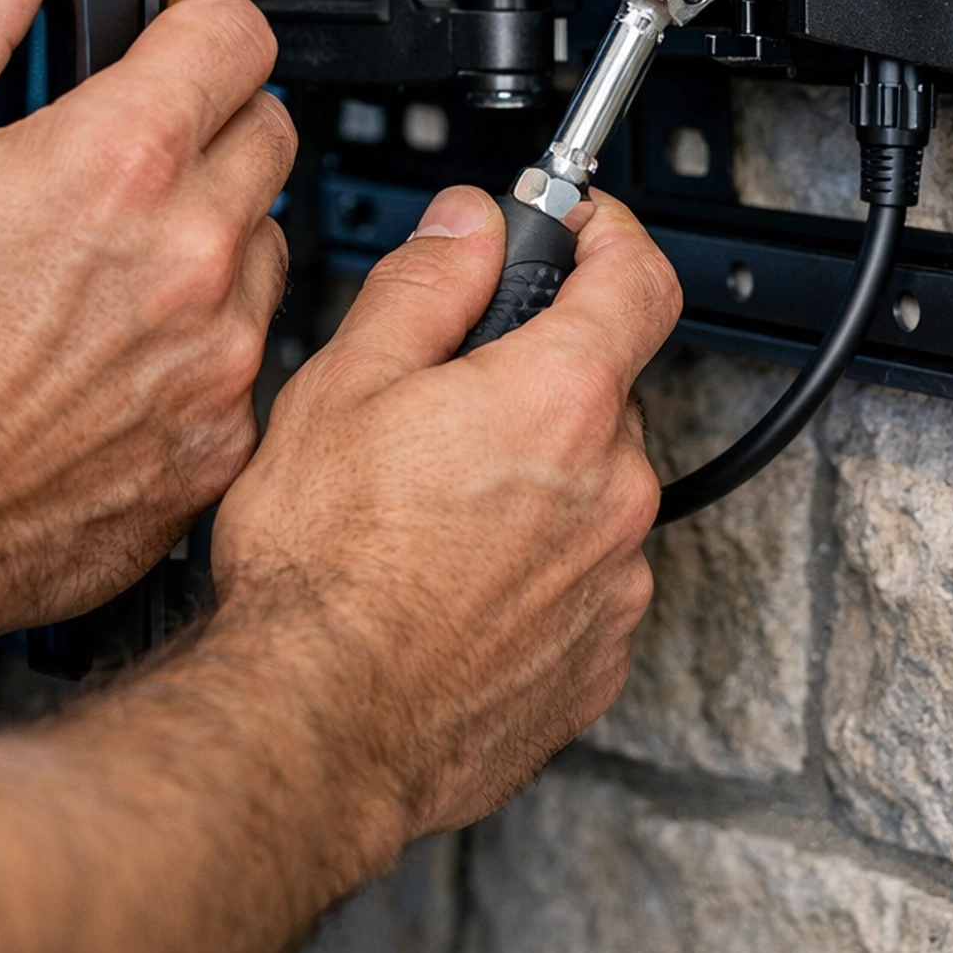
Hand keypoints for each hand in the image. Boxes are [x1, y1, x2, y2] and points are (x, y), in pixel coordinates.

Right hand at [0, 0, 292, 740]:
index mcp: (118, 165)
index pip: (234, 32)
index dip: (203, 0)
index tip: (176, 6)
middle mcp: (193, 255)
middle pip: (270, 124)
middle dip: (214, 105)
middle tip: (140, 129)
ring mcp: (221, 352)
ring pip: (270, 236)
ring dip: (221, 220)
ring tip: (125, 246)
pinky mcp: (224, 437)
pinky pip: (257, 347)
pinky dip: (213, 327)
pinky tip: (134, 338)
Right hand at [0, 185, 679, 952]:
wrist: (312, 726)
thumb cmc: (318, 566)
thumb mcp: (344, 382)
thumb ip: (426, 284)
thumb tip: (468, 226)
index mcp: (560, 400)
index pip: (640, 278)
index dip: (611, 235)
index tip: (581, 226)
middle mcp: (612, 490)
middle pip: (606, 391)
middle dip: (540, 377)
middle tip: (448, 398)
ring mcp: (613, 583)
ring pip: (595, 490)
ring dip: (540, 478)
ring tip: (433, 509)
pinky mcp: (596, 662)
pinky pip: (587, 579)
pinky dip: (540, 565)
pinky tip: (455, 579)